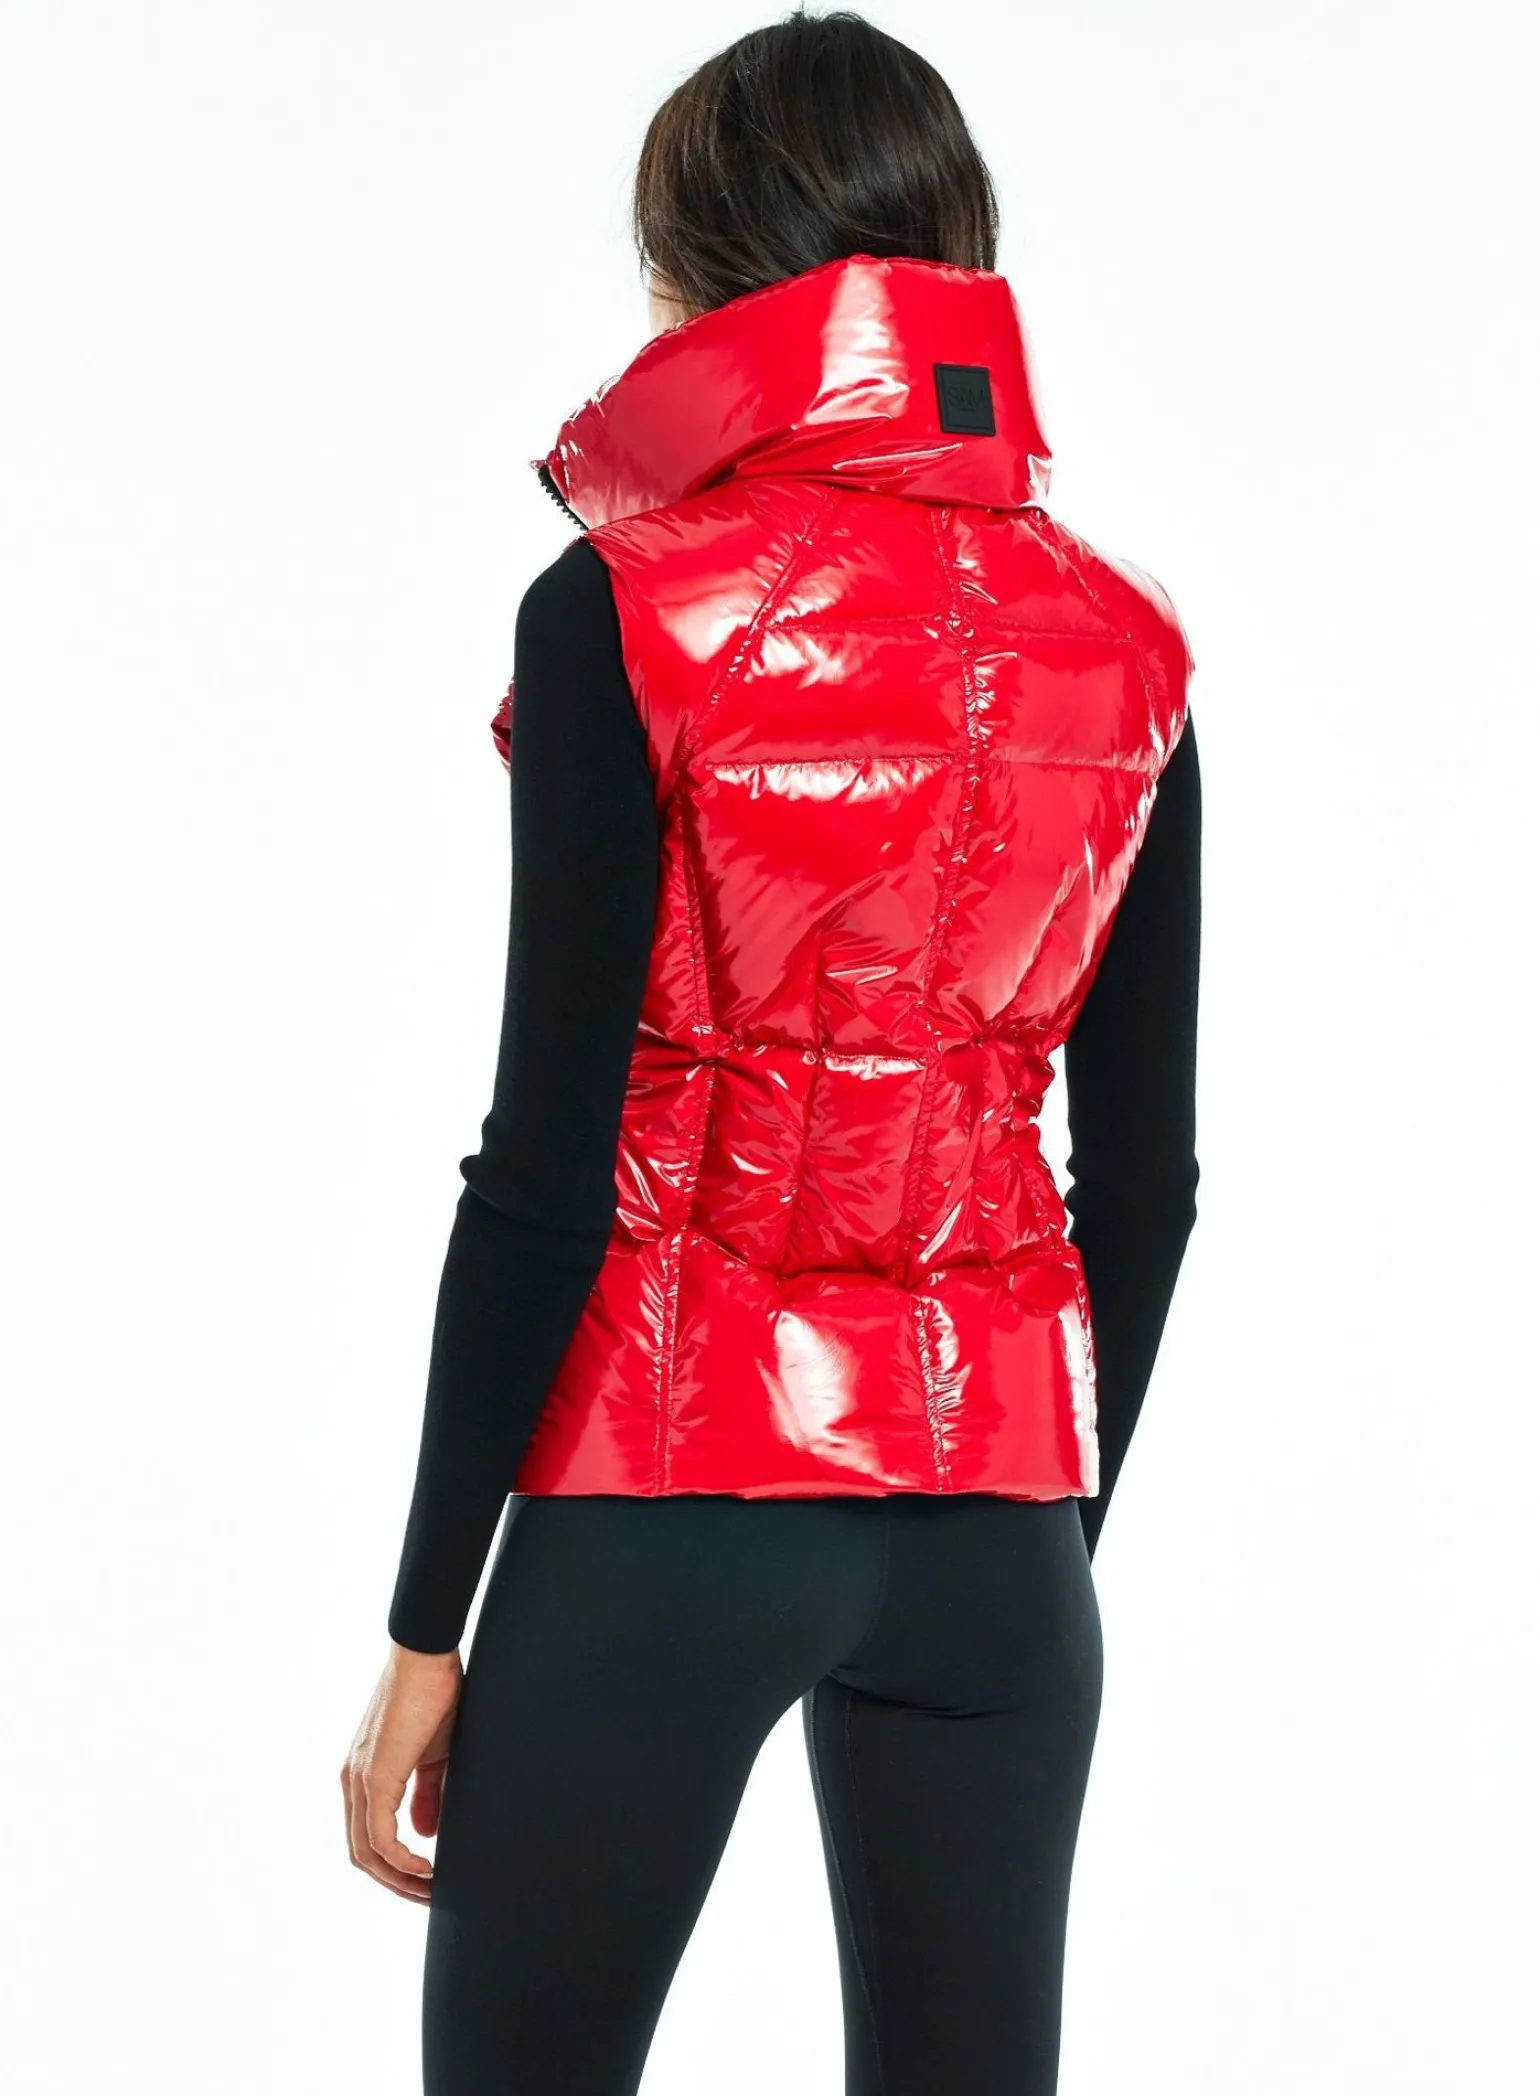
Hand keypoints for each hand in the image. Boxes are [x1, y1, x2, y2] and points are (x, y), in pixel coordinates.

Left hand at [341, 1642, 462, 1901]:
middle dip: (396, 1884)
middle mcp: (352, 1782)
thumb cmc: (434, 1693)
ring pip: (367, 1853)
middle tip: (430, 1896)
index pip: (368, 1839)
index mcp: (363, 1776)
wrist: (427, 1654)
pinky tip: (428, 1866)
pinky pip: (380, 1837)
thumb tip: (426, 1833)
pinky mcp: (375, 1776)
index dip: (394, 1868)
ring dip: (399, 1880)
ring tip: (432, 1889)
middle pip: (362, 1855)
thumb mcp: (434, 1753)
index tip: (427, 1880)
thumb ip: (427, 1793)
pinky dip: (402, 1861)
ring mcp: (359, 1780)